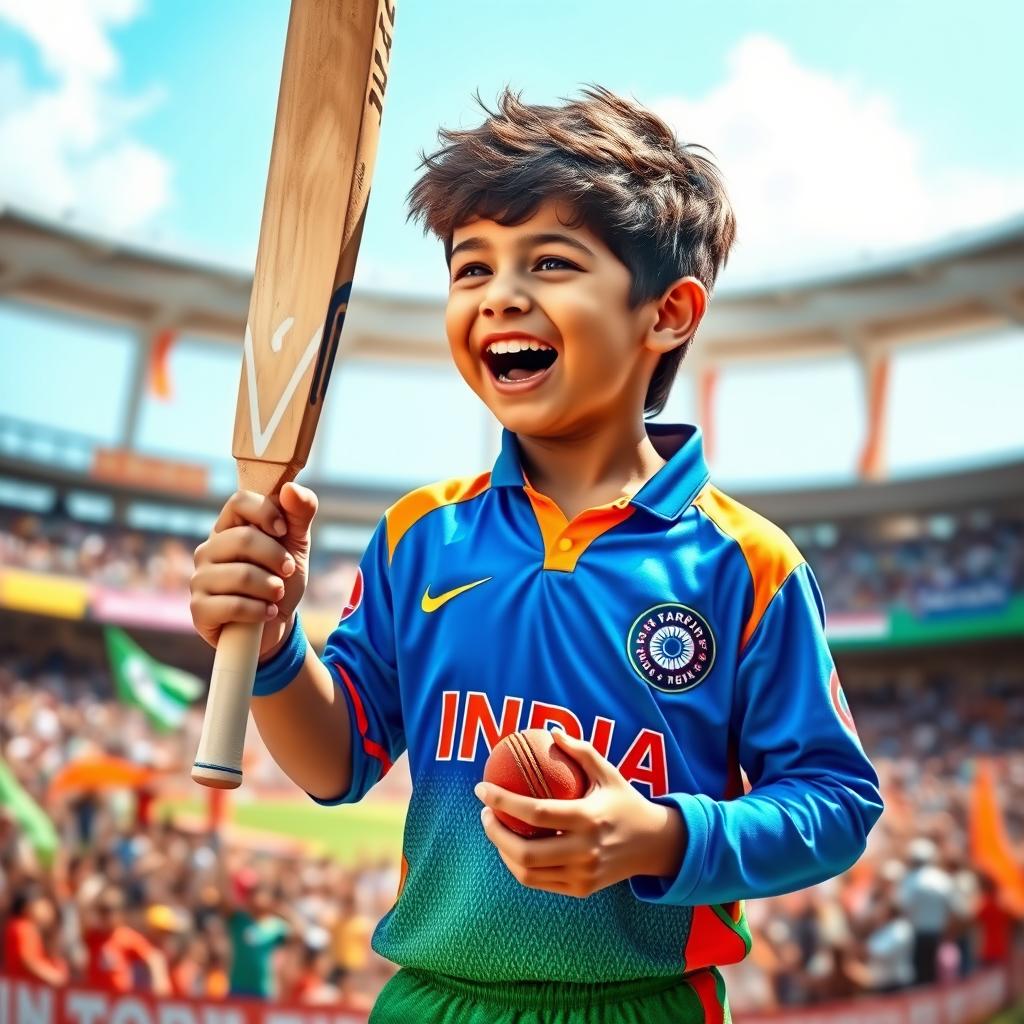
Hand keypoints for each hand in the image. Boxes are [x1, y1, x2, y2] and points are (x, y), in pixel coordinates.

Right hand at [190, 482, 318, 657]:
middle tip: (288, 570)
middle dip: (276, 556)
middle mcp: (208, 550)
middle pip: (242, 538)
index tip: (284, 531)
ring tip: (277, 594)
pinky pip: (231, 605)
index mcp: (229, 528)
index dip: (266, 512)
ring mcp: (199, 579)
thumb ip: (299, 514)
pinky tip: (267, 613)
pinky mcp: (199, 610)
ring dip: (271, 587)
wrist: (276, 625)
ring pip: (240, 575)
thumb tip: (289, 488)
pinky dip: (259, 610)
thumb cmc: (281, 579)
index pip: (239, 501)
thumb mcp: (297, 545)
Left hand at [474, 728, 686, 898]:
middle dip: (495, 832)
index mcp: (589, 819)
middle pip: (525, 852)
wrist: (654, 845)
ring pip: (527, 872)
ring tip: (494, 828)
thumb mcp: (609, 772)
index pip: (535, 812)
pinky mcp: (581, 890)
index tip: (482, 788)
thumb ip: (581, 750)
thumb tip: (551, 731)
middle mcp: (585, 851)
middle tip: (485, 813)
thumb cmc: (625, 801)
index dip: (502, 800)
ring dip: (502, 851)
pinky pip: (539, 881)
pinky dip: (519, 865)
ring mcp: (582, 875)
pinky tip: (511, 846)